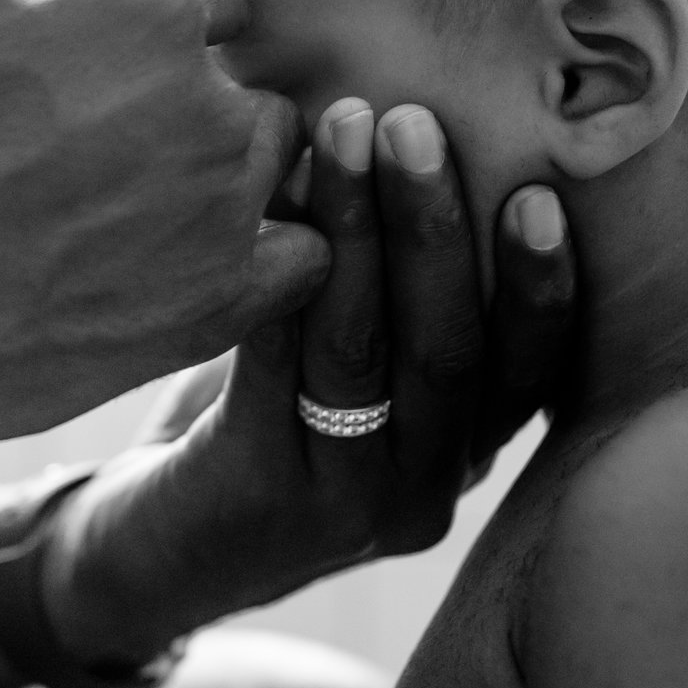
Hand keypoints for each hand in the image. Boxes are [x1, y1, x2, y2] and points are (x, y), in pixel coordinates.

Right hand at [0, 0, 329, 493]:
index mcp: (147, 7)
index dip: (170, 9)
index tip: (116, 47)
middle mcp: (210, 105)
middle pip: (254, 75)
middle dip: (200, 91)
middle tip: (104, 135)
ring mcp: (224, 214)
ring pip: (280, 163)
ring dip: (228, 169)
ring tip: (128, 201)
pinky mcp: (215, 310)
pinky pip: (305, 259)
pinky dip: (267, 251)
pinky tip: (190, 256)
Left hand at [46, 99, 576, 659]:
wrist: (143, 563)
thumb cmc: (251, 434)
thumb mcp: (341, 374)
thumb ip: (387, 294)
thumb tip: (396, 131)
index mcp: (463, 452)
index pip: (531, 371)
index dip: (544, 284)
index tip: (541, 189)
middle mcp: (425, 488)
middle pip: (451, 351)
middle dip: (437, 228)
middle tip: (412, 124)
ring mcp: (345, 504)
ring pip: (366, 353)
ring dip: (358, 232)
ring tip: (341, 134)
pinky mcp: (260, 497)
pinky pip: (273, 370)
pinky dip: (274, 279)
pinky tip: (265, 205)